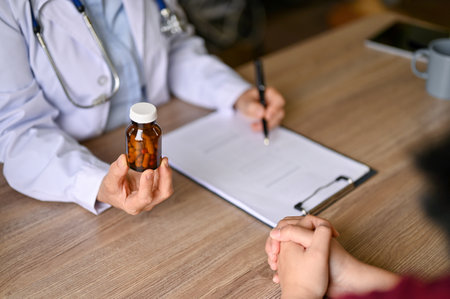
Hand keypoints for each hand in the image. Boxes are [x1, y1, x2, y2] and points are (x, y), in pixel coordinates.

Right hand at [97, 154, 172, 214]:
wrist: (114, 191)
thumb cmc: (112, 190)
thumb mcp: (110, 181)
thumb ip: (117, 171)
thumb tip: (124, 159)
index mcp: (133, 205)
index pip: (144, 198)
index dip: (147, 185)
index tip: (148, 171)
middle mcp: (146, 203)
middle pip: (163, 193)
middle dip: (166, 178)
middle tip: (163, 162)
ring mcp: (153, 196)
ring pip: (166, 186)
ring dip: (167, 173)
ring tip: (162, 160)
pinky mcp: (157, 187)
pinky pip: (165, 180)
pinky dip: (164, 170)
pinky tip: (160, 160)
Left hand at [234, 87, 284, 130]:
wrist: (244, 106)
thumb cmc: (246, 100)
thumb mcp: (246, 102)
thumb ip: (252, 106)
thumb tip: (262, 113)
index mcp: (271, 93)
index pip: (279, 101)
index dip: (275, 109)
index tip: (266, 117)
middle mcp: (275, 102)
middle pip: (280, 112)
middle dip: (270, 120)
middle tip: (259, 125)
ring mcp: (275, 111)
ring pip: (277, 121)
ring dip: (266, 126)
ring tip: (254, 126)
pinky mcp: (273, 119)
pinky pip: (272, 126)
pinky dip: (265, 128)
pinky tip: (255, 127)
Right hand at [266, 216, 400, 296]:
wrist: (346, 283)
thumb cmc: (338, 263)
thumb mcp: (314, 243)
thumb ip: (296, 233)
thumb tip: (277, 231)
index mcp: (311, 230)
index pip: (288, 223)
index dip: (280, 232)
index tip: (277, 243)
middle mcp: (308, 239)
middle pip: (285, 236)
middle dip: (276, 244)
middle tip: (274, 253)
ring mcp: (307, 251)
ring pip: (285, 249)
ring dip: (277, 256)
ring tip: (275, 263)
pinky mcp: (306, 264)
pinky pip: (289, 263)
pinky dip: (282, 268)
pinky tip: (280, 274)